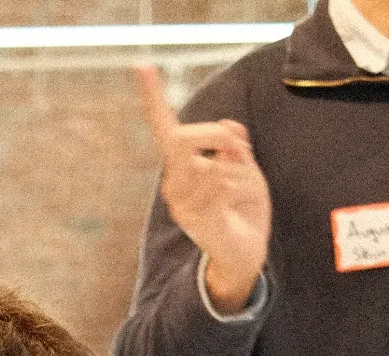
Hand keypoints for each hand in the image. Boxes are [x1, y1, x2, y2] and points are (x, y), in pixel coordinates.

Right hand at [136, 66, 270, 313]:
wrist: (245, 254)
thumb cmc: (242, 209)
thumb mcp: (246, 168)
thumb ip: (235, 145)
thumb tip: (228, 126)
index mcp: (182, 168)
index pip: (164, 129)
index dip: (154, 97)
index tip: (142, 67)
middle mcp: (175, 184)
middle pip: (186, 137)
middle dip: (216, 137)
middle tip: (240, 153)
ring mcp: (182, 203)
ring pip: (210, 161)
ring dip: (239, 170)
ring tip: (243, 192)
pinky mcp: (197, 219)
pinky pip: (218, 182)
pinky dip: (237, 185)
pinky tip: (237, 203)